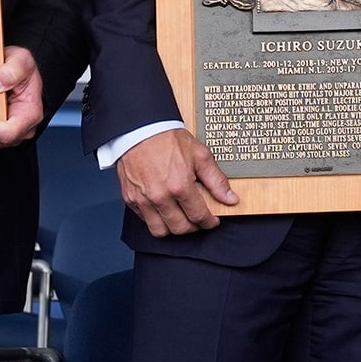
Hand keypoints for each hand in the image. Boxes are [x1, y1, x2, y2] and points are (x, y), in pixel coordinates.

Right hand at [118, 128, 236, 236]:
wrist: (141, 130)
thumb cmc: (168, 140)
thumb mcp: (201, 156)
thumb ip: (217, 180)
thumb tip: (230, 198)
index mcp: (179, 186)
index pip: (198, 217)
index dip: (209, 222)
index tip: (212, 221)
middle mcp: (160, 196)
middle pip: (180, 228)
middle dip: (193, 228)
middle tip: (198, 220)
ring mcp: (142, 199)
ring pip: (159, 231)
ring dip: (173, 229)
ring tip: (181, 218)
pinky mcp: (130, 198)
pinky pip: (144, 220)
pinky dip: (155, 220)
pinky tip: (164, 210)